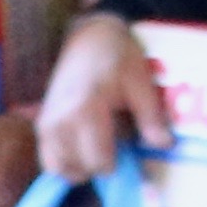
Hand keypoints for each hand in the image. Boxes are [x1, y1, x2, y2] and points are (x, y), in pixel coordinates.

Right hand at [35, 17, 166, 183]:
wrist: (88, 38)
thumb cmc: (119, 58)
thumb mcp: (142, 83)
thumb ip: (152, 118)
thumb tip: (165, 145)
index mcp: (87, 110)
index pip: (97, 160)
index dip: (117, 164)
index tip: (129, 153)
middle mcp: (60, 121)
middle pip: (78, 169)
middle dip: (100, 166)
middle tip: (116, 148)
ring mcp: (46, 123)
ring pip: (59, 168)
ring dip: (80, 167)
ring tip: (99, 148)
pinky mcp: (40, 124)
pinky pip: (47, 159)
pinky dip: (64, 162)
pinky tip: (83, 148)